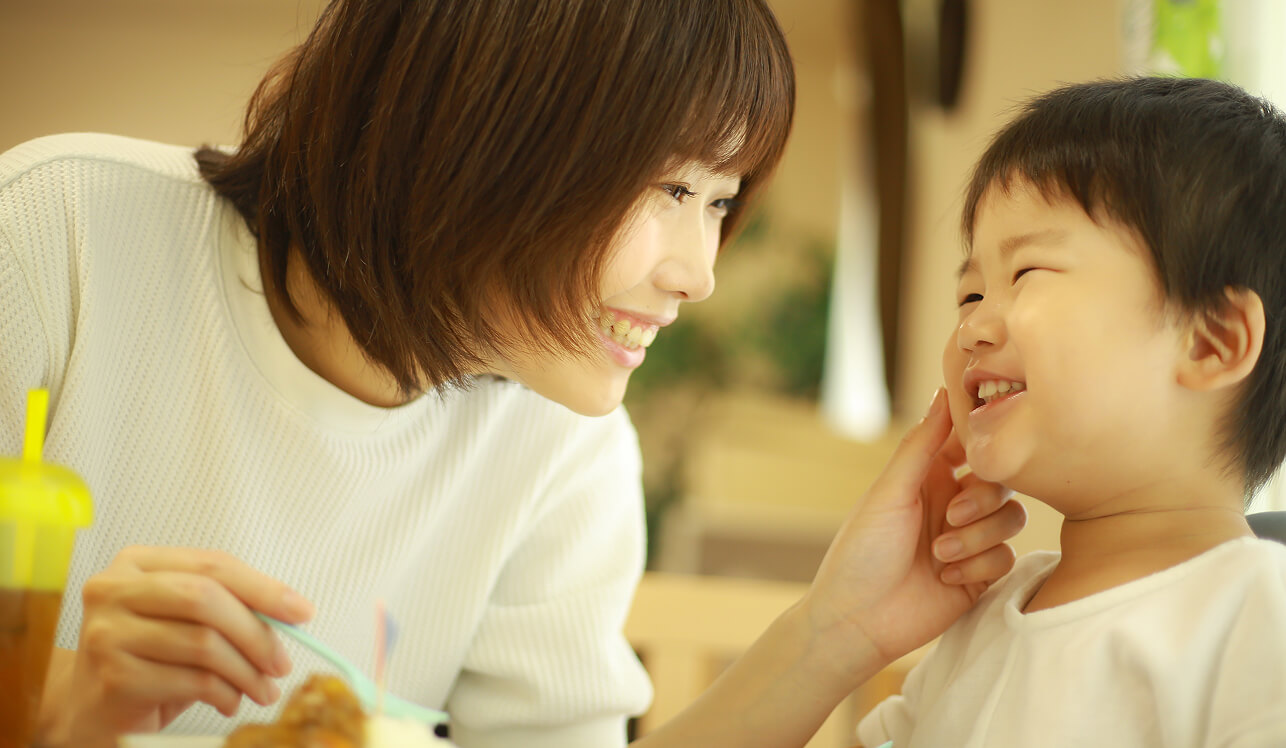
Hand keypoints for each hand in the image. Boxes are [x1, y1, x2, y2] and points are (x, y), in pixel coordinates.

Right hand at [45, 546, 314, 746]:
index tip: (301, 611)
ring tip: (263, 689)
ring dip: (246, 671)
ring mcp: (108, 631)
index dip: (264, 588)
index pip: (213, 564)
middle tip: (281, 662)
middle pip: (206, 598)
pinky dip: (224, 693)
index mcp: (137, 563)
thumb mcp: (186, 621)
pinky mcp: (113, 674)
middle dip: (256, 632)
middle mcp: (114, 589)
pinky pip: (190, 681)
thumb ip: (227, 606)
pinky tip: (231, 701)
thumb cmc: (147, 658)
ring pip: (203, 643)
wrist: (90, 708)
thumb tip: (290, 613)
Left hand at [804, 388, 1024, 672]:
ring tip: (940, 553)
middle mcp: (951, 501)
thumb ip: (923, 443)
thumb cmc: (861, 552)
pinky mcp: (980, 574)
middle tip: (952, 516)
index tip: (988, 443)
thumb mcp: (890, 492)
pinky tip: (948, 578)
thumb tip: (943, 391)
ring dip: (979, 536)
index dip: (983, 443)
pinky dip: (980, 564)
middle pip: (1000, 480)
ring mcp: (968, 538)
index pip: (970, 443)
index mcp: (927, 475)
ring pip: (1010, 517)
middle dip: (982, 498)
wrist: (858, 621)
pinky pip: (1006, 556)